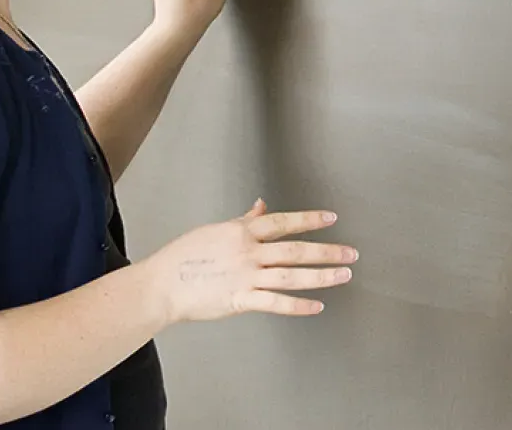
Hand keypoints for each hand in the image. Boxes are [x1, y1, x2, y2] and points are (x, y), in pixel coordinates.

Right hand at [142, 199, 356, 322]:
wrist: (161, 285)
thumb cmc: (184, 257)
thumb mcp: (215, 230)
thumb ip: (244, 220)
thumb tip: (262, 205)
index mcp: (241, 232)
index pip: (283, 222)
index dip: (309, 219)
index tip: (330, 218)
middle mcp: (248, 252)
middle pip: (295, 249)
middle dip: (327, 251)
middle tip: (350, 253)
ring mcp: (245, 276)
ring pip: (291, 275)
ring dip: (321, 275)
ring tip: (343, 275)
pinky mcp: (240, 299)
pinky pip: (275, 303)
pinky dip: (298, 305)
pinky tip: (316, 305)